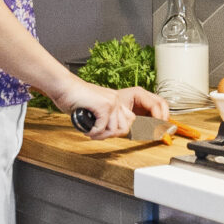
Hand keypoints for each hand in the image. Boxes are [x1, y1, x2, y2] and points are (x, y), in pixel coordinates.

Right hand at [54, 81, 169, 139]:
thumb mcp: (98, 113)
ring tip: (91, 129)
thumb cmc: (77, 101)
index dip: (151, 127)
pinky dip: (95, 132)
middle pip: (128, 128)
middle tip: (97, 133)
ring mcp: (114, 102)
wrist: (64, 88)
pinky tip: (88, 128)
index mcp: (121, 102)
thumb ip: (110, 121)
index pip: (142, 117)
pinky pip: (105, 128)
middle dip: (111, 135)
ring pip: (118, 130)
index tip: (159, 135)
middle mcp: (120, 101)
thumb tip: (119, 133)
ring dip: (102, 134)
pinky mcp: (106, 105)